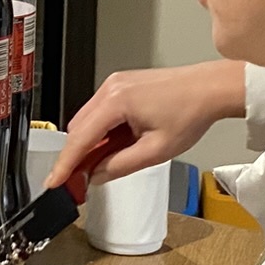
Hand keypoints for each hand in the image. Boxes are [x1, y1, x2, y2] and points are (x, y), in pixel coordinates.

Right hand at [49, 61, 245, 188]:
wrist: (210, 89)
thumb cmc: (191, 113)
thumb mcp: (155, 151)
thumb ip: (120, 166)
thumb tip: (96, 175)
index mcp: (116, 102)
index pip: (80, 138)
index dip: (65, 163)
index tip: (54, 181)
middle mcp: (110, 88)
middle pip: (78, 127)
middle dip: (76, 154)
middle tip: (78, 179)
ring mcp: (115, 84)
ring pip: (88, 119)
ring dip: (90, 142)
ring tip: (103, 163)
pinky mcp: (122, 84)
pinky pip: (101, 110)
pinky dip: (101, 130)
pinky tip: (113, 145)